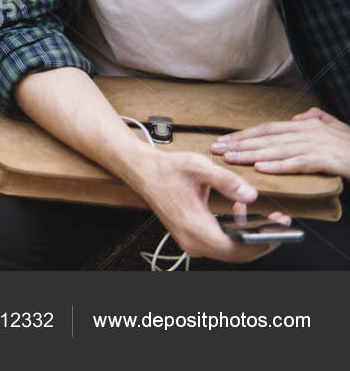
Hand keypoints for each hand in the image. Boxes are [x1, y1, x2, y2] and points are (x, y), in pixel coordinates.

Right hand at [126, 147, 288, 262]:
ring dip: (251, 236)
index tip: (279, 230)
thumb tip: (251, 195)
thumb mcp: (198, 167)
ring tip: (266, 218)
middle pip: (237, 254)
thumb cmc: (166, 170)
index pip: (236, 249)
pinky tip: (240, 211)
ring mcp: (192, 241)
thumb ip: (227, 181)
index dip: (262, 243)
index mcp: (194, 227)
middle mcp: (192, 240)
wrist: (143, 171)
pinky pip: (221, 243)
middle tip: (280, 224)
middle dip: (262, 240)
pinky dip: (236, 231)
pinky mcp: (192, 237)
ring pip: (230, 250)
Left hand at [211, 107, 349, 178]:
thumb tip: (298, 117)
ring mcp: (317, 145)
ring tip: (230, 159)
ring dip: (251, 154)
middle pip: (266, 137)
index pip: (267, 128)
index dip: (243, 135)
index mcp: (306, 124)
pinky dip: (279, 165)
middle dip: (238, 144)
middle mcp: (308, 131)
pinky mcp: (327, 160)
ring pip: (277, 149)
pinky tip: (261, 169)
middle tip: (215, 149)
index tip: (222, 140)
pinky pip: (299, 163)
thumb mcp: (335, 127)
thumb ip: (317, 119)